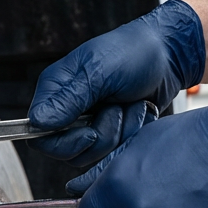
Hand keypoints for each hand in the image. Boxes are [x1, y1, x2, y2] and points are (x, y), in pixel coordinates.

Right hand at [28, 0, 205, 165]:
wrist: (169, 56)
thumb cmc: (134, 53)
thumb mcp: (100, 72)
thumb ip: (69, 100)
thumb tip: (38, 122)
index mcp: (55, 91)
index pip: (39, 135)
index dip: (63, 143)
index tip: (90, 133)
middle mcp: (67, 110)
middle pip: (67, 152)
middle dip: (100, 136)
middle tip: (117, 109)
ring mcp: (88, 124)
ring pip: (92, 154)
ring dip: (119, 132)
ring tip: (130, 105)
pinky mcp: (109, 133)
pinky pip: (112, 152)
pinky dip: (131, 134)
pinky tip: (138, 111)